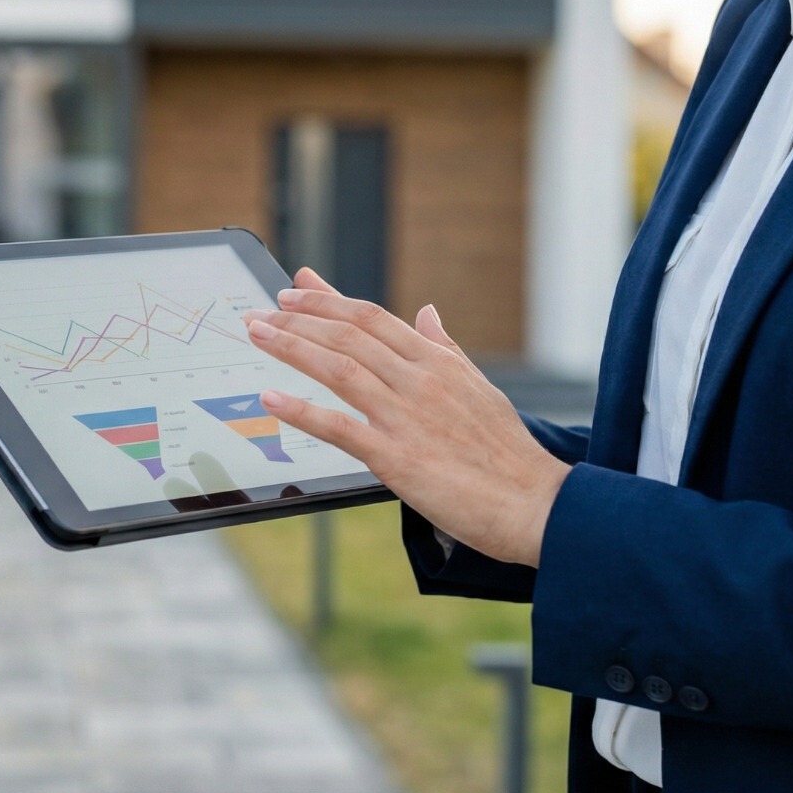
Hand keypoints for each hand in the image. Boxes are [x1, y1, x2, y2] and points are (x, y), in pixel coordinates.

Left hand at [243, 269, 567, 565]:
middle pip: (348, 336)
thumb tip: (427, 312)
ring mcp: (406, 417)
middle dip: (299, 318)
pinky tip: (271, 399)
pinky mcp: (397, 457)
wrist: (535, 503)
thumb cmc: (508, 453)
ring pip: (338, 369)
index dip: (328, 300)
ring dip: (292, 347)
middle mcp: (419, 381)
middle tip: (262, 310)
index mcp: (438, 363)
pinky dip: (302, 411)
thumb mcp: (480, 389)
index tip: (295, 288)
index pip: (372, 318)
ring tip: (257, 333)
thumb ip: (447, 349)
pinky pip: (340, 428)